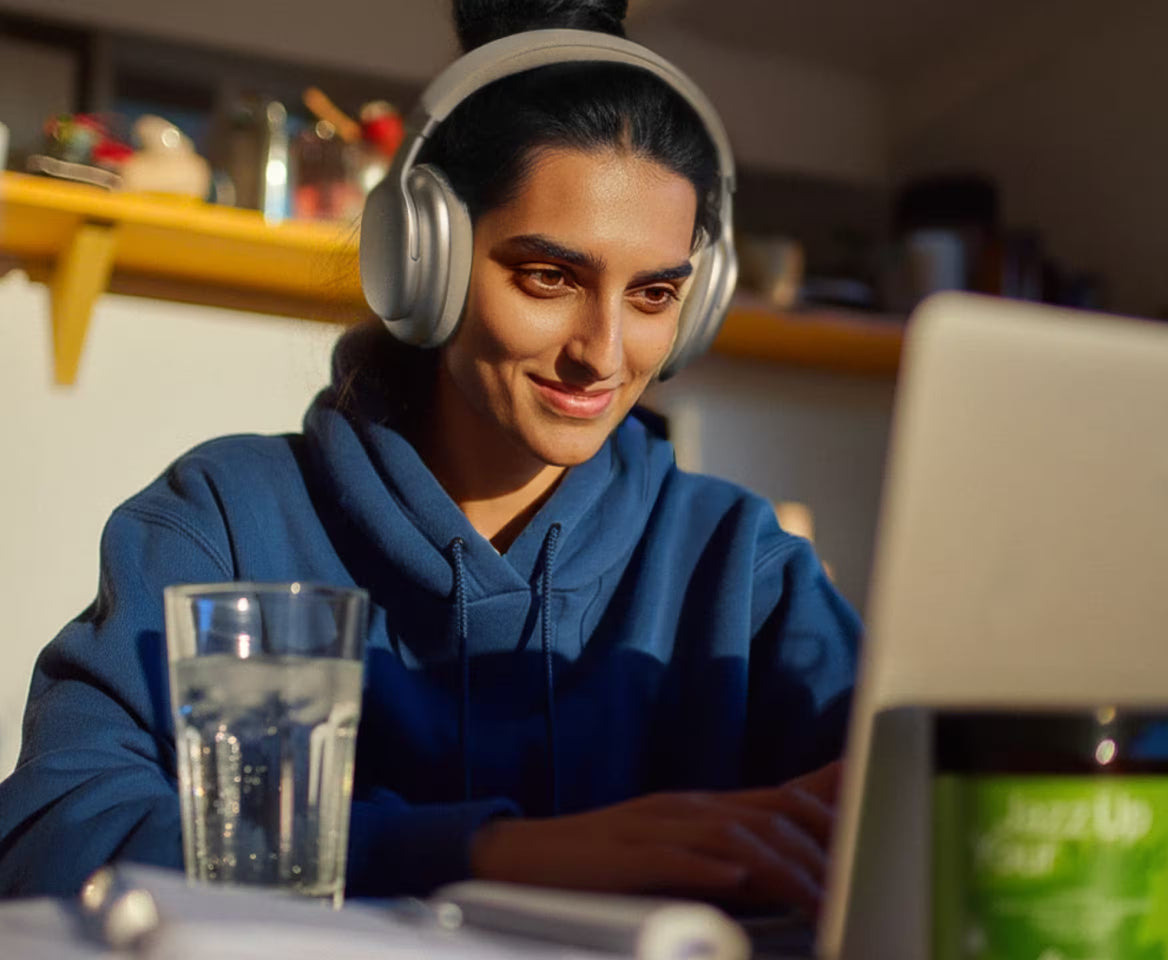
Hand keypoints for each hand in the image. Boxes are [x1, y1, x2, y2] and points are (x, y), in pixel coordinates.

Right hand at [469, 760, 841, 916]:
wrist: (525, 857)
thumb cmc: (604, 865)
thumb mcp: (675, 856)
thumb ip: (725, 859)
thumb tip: (775, 875)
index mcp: (701, 807)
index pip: (780, 798)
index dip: (831, 810)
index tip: (874, 826)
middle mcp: (687, 807)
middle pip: (769, 813)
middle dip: (821, 844)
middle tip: (862, 877)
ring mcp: (656, 824)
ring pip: (734, 834)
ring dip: (783, 867)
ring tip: (820, 900)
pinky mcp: (626, 851)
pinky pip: (675, 854)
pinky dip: (712, 864)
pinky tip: (739, 877)